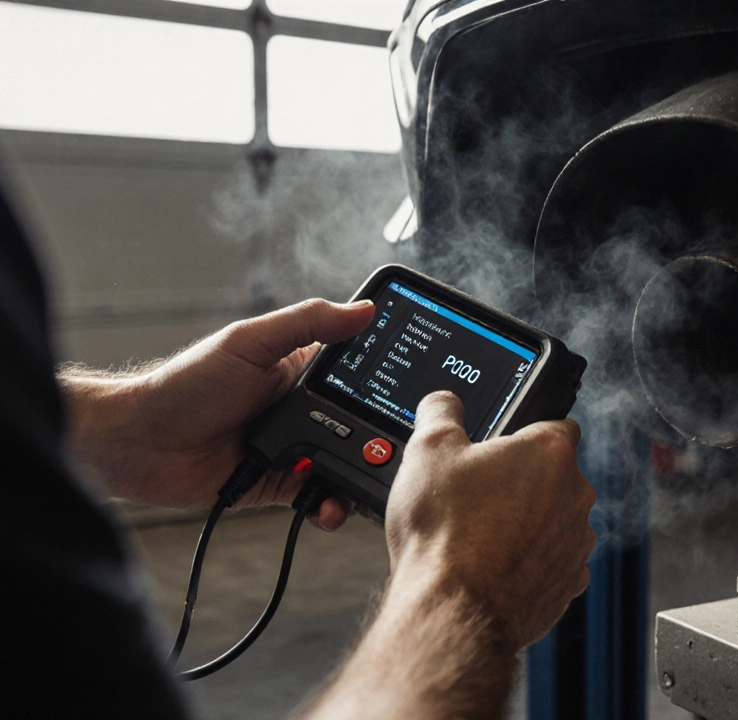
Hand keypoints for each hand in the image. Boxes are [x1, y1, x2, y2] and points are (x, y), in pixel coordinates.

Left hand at [61, 299, 375, 527]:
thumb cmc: (184, 385)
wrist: (138, 443)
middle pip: (358, 424)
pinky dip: (328, 505)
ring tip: (365, 477)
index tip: (409, 390)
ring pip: (345, 463)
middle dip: (376, 437)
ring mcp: (292, 448)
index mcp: (298, 371)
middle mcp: (300, 410)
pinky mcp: (280, 484)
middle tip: (390, 445)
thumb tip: (363, 309)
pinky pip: (317, 497)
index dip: (383, 380)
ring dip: (358, 472)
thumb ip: (308, 323)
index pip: (356, 372)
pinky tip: (327, 504)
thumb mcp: (249, 343)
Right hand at [384, 391, 595, 647]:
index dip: (525, 432)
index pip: (556, 424)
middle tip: (479, 494)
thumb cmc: (445, 532)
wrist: (453, 609)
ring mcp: (576, 543)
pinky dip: (530, 563)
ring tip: (481, 534)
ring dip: (528, 523)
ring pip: (555, 520)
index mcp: (551, 453)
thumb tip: (444, 402)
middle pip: (554, 475)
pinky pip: (552, 562)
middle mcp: (575, 495)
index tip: (503, 445)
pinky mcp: (568, 584)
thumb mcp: (427, 450)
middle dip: (522, 481)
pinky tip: (495, 566)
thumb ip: (441, 413)